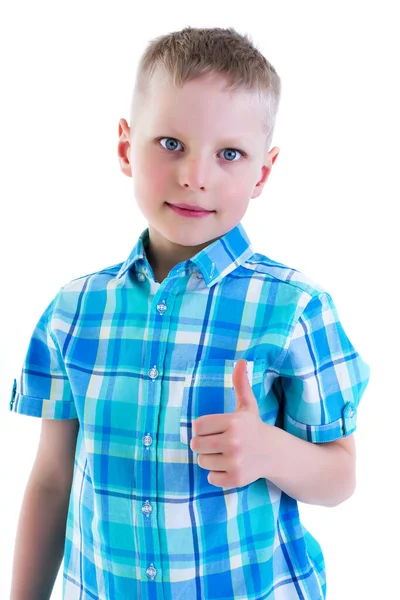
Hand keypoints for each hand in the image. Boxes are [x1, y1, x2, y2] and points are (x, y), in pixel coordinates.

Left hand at [190, 359, 275, 487]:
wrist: (274, 453)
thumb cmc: (253, 427)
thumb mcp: (247, 405)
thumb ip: (240, 384)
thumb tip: (241, 360)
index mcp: (233, 422)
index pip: (197, 426)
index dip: (202, 428)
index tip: (213, 429)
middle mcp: (234, 442)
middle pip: (196, 445)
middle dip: (203, 444)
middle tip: (217, 442)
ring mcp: (235, 462)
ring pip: (202, 462)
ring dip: (210, 459)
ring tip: (225, 454)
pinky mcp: (236, 479)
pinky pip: (211, 478)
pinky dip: (217, 474)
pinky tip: (229, 466)